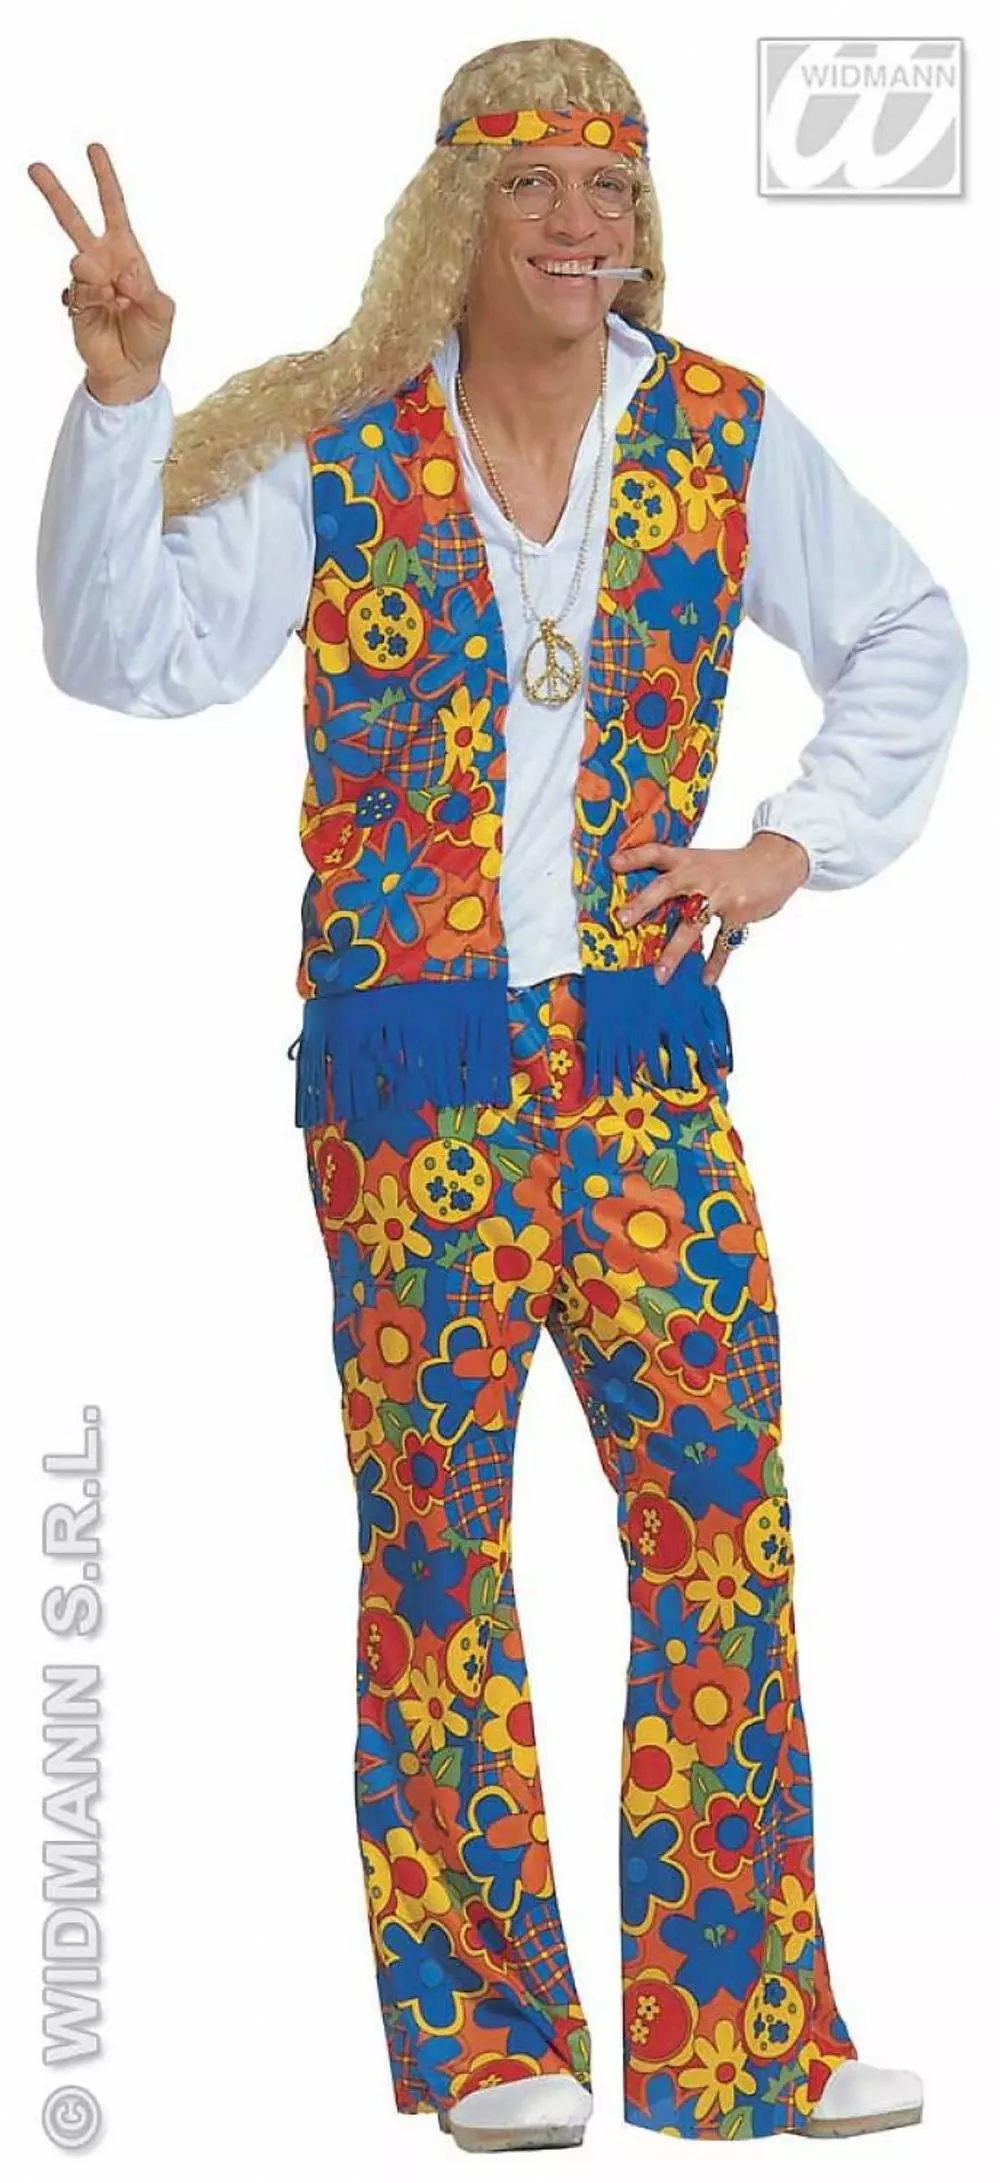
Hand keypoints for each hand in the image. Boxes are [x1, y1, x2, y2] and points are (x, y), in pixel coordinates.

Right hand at [28, 141, 174, 400]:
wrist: (132, 370)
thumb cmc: (151, 337)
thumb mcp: (164, 313)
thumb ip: (150, 293)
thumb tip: (123, 278)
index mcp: (126, 253)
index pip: (113, 208)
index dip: (104, 179)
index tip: (93, 148)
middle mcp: (101, 261)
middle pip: (73, 220)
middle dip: (55, 194)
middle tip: (35, 167)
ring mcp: (85, 281)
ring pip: (78, 261)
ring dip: (97, 279)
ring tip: (115, 299)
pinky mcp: (73, 303)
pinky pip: (77, 292)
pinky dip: (92, 302)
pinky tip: (103, 312)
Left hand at [610, 830, 809, 986]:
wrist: (776, 860)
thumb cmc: (732, 866)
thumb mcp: (703, 862)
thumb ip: (678, 877)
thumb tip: (645, 899)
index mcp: (689, 860)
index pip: (657, 853)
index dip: (635, 857)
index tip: (612, 864)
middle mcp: (701, 875)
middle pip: (667, 887)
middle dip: (644, 904)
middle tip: (622, 921)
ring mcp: (721, 894)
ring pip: (693, 924)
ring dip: (675, 951)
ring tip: (660, 974)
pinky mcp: (740, 912)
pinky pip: (724, 942)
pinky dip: (716, 963)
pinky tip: (706, 979)